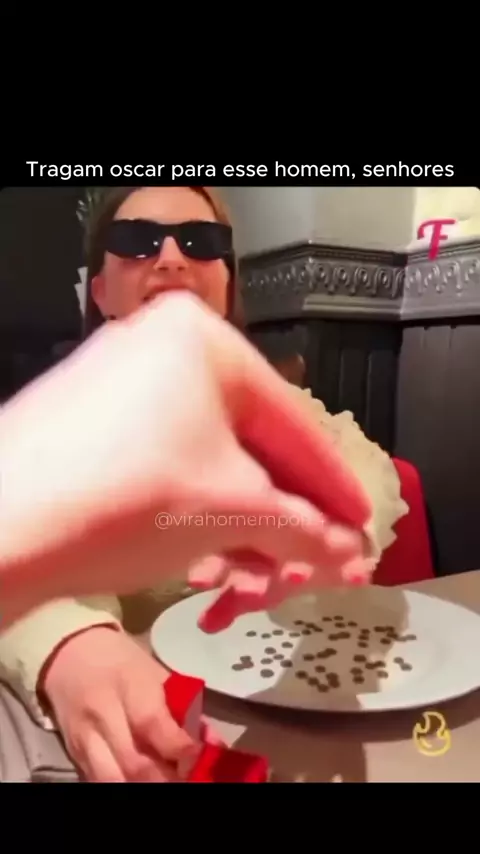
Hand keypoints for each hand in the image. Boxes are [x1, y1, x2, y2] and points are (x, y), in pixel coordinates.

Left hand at [0, 293, 371, 628]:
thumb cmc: (98, 499)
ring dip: (242, 520)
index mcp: (201, 338)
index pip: (294, 420)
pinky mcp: (97, 424)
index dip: (333, 482)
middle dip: (283, 511)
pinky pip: (170, 464)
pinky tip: (211, 553)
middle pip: (250, 442)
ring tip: (259, 567)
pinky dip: (199, 510)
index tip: (357, 517)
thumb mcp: (230, 510)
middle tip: (312, 551)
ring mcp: (123, 384)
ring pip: (209, 459)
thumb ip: (301, 526)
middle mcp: (159, 348)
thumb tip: (338, 541)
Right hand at [42, 628, 211, 782]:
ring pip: (114, 779)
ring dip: (144, 786)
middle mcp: (103, 713)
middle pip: (135, 762)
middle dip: (166, 778)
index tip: (198, 757)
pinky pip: (98, 781)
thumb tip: (211, 740)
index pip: (152, 724)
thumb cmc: (121, 660)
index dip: (180, 748)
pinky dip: (124, 785)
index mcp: (128, 684)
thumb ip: (184, 708)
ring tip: (165, 781)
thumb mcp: (155, 673)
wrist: (69, 651)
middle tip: (188, 778)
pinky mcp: (73, 753)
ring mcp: (85, 737)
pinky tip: (141, 781)